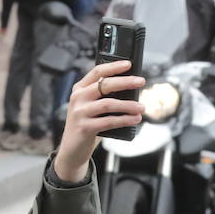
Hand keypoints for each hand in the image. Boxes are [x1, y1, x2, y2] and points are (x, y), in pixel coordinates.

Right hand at [52, 61, 145, 181]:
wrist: (72, 150)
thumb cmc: (87, 126)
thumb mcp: (92, 108)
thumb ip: (104, 97)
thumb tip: (132, 90)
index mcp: (80, 89)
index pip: (97, 72)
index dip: (114, 66)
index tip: (129, 64)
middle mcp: (78, 98)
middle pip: (105, 85)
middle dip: (125, 82)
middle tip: (141, 81)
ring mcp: (79, 112)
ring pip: (108, 103)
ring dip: (128, 105)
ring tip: (142, 107)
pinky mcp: (84, 127)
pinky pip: (109, 121)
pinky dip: (124, 120)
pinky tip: (135, 119)